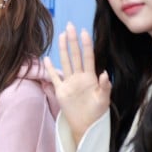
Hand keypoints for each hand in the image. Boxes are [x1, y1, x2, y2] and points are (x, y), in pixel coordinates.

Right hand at [43, 23, 110, 144]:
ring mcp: (69, 83)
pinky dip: (50, 69)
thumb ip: (104, 87)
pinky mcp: (61, 91)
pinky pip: (54, 78)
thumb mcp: (104, 100)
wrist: (86, 126)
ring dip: (63, 50)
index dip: (86, 45)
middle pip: (75, 56)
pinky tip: (47, 59)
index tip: (84, 32)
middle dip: (73, 41)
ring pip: (65, 62)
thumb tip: (104, 74)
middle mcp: (79, 77)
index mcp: (90, 78)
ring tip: (61, 36)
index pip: (88, 57)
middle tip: (70, 26)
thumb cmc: (97, 113)